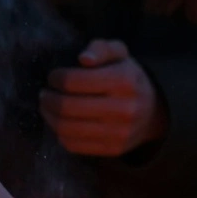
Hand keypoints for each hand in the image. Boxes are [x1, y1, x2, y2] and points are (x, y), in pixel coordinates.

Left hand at [40, 39, 167, 156]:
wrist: (152, 112)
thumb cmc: (127, 78)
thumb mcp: (119, 54)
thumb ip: (101, 48)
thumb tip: (84, 58)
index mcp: (124, 80)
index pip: (75, 81)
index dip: (57, 78)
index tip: (53, 77)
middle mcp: (123, 108)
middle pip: (67, 107)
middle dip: (48, 99)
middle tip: (44, 93)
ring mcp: (118, 132)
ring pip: (67, 128)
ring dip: (49, 117)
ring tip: (46, 107)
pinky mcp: (112, 149)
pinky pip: (74, 145)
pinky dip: (60, 134)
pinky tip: (59, 122)